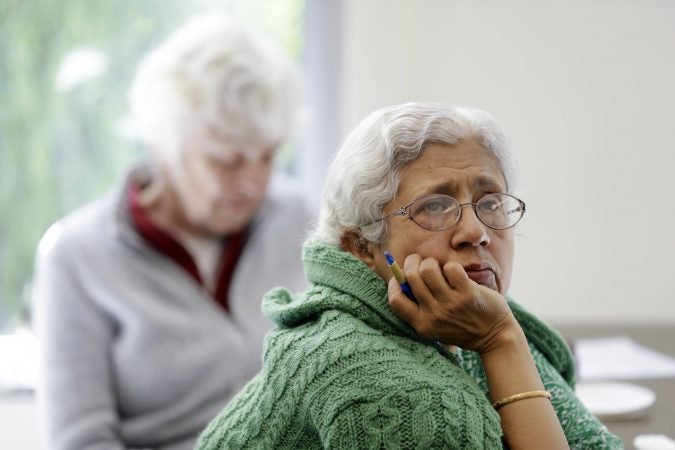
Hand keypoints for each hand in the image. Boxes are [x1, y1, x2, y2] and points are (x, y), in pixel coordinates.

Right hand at [388, 254, 518, 353]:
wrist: (495, 337)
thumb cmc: (462, 327)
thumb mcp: (436, 328)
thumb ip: (420, 309)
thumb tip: (403, 279)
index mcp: (422, 324)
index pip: (395, 300)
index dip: (393, 283)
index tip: (399, 276)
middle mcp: (434, 315)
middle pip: (411, 277)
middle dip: (413, 262)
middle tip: (419, 261)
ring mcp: (451, 304)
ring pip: (428, 269)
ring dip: (431, 262)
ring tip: (437, 266)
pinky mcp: (468, 294)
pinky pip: (451, 268)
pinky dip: (451, 266)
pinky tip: (456, 274)